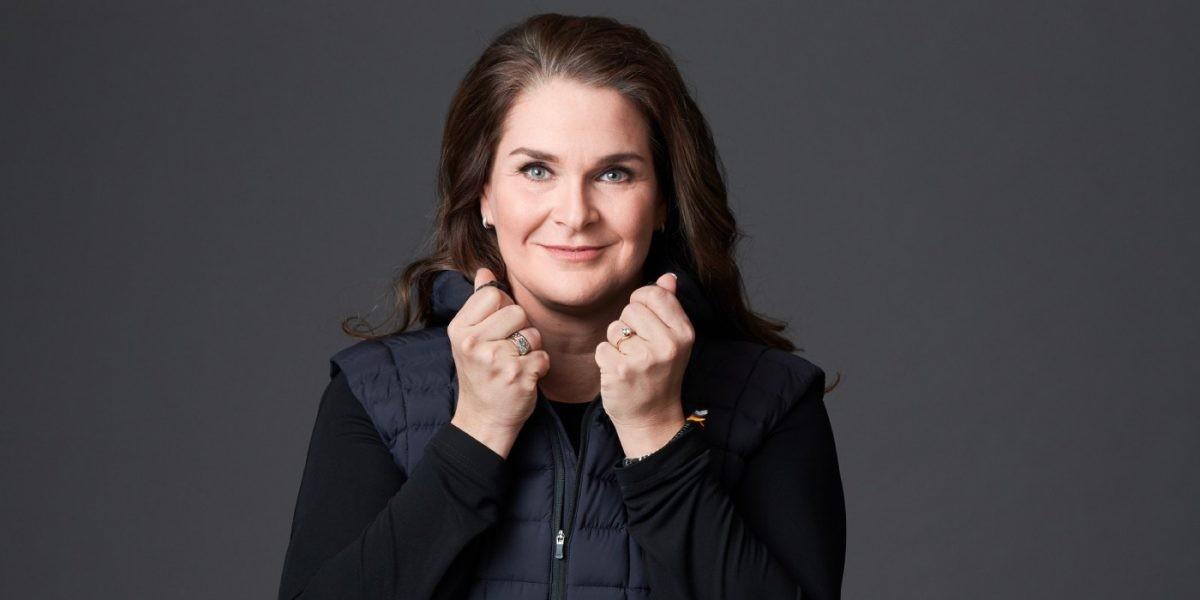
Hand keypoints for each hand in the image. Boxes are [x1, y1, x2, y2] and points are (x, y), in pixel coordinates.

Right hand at [448, 268, 550, 457]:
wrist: (483, 419)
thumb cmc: (480, 375)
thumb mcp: (469, 338)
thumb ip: (478, 303)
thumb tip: (485, 271)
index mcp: (460, 329)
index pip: (494, 294)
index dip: (503, 309)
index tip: (497, 329)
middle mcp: (474, 343)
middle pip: (517, 311)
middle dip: (520, 328)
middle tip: (507, 349)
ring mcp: (496, 360)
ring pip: (533, 333)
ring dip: (531, 348)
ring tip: (514, 363)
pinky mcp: (518, 376)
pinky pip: (543, 356)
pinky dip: (539, 367)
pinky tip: (523, 376)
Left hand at [595, 272, 693, 454]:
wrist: (652, 418)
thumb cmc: (660, 374)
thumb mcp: (673, 340)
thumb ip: (670, 306)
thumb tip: (667, 277)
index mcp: (684, 332)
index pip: (654, 293)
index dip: (641, 304)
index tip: (644, 323)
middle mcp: (668, 344)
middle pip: (631, 309)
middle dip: (628, 326)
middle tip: (638, 349)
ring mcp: (645, 358)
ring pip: (614, 328)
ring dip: (616, 344)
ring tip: (631, 361)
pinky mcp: (622, 371)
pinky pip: (602, 347)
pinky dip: (605, 360)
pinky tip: (620, 373)